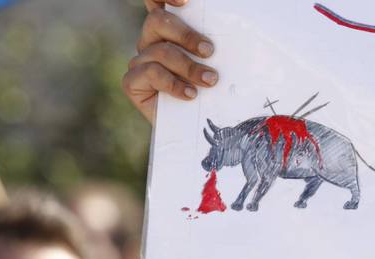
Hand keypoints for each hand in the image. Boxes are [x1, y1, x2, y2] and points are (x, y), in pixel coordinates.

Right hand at [122, 0, 218, 125]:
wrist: (194, 131)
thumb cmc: (209, 94)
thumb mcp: (218, 67)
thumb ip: (215, 49)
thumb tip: (242, 33)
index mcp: (169, 30)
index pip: (159, 2)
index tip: (186, 1)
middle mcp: (151, 41)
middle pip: (158, 20)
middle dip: (186, 35)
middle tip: (210, 51)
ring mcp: (140, 61)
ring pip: (159, 50)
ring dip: (188, 66)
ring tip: (210, 81)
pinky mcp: (132, 82)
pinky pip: (150, 73)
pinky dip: (174, 84)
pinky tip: (191, 95)